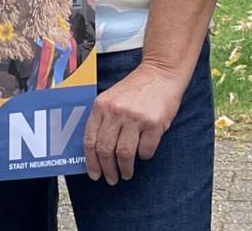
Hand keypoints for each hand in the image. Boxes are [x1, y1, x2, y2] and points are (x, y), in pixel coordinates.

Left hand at [83, 60, 186, 183]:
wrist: (161, 72)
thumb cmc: (136, 89)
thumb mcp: (112, 98)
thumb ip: (103, 119)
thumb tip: (96, 153)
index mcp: (101, 105)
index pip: (90, 140)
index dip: (91, 162)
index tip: (94, 174)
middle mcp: (116, 111)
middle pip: (105, 150)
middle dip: (107, 170)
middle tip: (112, 179)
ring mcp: (135, 117)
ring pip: (124, 154)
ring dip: (125, 169)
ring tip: (127, 174)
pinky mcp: (153, 123)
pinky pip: (145, 150)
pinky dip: (144, 156)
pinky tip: (143, 154)